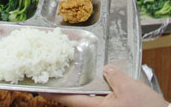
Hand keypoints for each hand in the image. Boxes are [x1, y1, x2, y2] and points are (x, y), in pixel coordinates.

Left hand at [42, 65, 167, 106]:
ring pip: (91, 102)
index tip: (41, 89)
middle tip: (58, 79)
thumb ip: (115, 77)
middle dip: (68, 92)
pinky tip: (102, 85)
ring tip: (77, 79)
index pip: (70, 100)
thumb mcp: (129, 88)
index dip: (55, 95)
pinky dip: (98, 93)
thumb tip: (107, 69)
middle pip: (78, 101)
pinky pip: (102, 102)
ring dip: (84, 92)